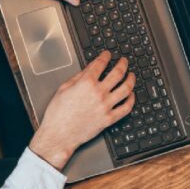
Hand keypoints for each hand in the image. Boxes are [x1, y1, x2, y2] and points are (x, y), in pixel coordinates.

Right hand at [29, 51, 135, 169]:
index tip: (108, 54)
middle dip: (123, 64)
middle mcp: (98, 93)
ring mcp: (105, 106)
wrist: (59, 134)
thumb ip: (79, 77)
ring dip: (131, 79)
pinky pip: (126, 108)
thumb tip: (89, 69)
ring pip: (126, 89)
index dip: (106, 56)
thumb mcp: (64, 88)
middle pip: (117, 73)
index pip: (100, 64)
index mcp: (86, 83)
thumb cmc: (58, 114)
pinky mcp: (109, 119)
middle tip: (124, 60)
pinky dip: (131, 99)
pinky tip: (131, 95)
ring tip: (132, 75)